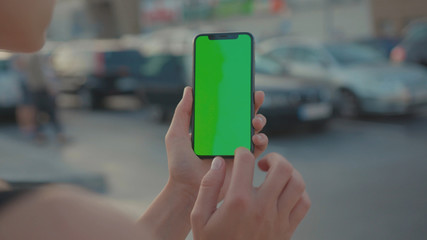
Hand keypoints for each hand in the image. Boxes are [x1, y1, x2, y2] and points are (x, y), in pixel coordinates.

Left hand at [165, 86, 267, 198]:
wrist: (188, 191)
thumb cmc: (180, 165)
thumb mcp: (176, 135)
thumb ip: (182, 113)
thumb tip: (189, 90)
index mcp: (212, 128)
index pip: (227, 108)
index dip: (236, 96)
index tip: (243, 85)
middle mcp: (226, 136)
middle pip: (244, 115)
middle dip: (253, 104)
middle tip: (257, 97)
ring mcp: (236, 148)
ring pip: (254, 129)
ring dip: (259, 120)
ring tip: (255, 121)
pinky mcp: (244, 161)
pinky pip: (258, 148)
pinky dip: (261, 140)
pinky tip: (256, 138)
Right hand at [191, 148, 310, 239]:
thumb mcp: (199, 217)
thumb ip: (208, 186)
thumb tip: (219, 162)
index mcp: (238, 202)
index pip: (246, 161)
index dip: (242, 152)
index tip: (239, 155)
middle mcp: (262, 208)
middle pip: (282, 168)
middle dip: (274, 157)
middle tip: (263, 163)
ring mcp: (278, 219)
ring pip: (297, 183)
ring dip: (288, 173)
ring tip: (275, 176)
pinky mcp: (287, 229)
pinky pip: (304, 203)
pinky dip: (298, 192)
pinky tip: (283, 193)